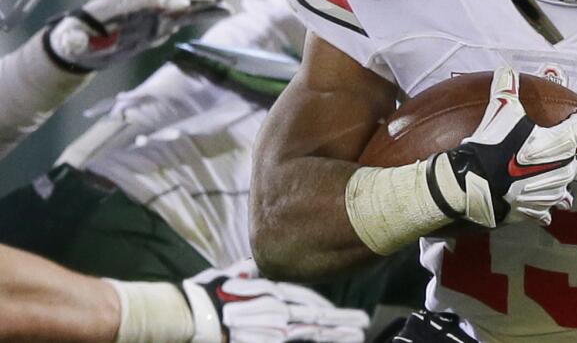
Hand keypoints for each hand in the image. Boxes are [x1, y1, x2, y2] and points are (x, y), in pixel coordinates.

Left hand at [45, 0, 230, 71]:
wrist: (80, 42)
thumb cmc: (72, 41)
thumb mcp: (68, 42)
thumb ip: (72, 40)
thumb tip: (75, 41)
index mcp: (119, 6)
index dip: (163, 0)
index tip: (182, 4)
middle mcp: (139, 5)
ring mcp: (152, 12)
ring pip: (182, 2)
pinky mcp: (161, 22)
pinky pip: (187, 15)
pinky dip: (205, 12)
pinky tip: (225, 10)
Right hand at [182, 259, 369, 342]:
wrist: (192, 313)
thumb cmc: (209, 293)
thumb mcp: (235, 274)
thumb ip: (253, 270)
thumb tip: (261, 263)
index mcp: (272, 291)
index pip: (307, 298)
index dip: (327, 306)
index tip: (345, 310)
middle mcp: (276, 309)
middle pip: (315, 316)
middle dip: (341, 321)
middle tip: (363, 323)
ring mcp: (271, 328)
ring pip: (307, 332)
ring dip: (333, 334)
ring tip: (355, 335)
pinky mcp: (263, 342)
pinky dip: (307, 340)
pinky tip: (329, 340)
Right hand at [432, 66, 576, 227]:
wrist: (475, 185)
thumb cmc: (494, 145)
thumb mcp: (501, 110)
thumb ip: (507, 87)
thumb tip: (507, 68)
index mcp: (562, 143)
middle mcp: (565, 170)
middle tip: (570, 151)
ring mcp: (552, 194)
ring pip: (569, 193)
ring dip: (562, 184)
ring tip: (549, 177)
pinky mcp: (537, 212)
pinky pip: (546, 212)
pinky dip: (541, 206)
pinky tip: (531, 198)